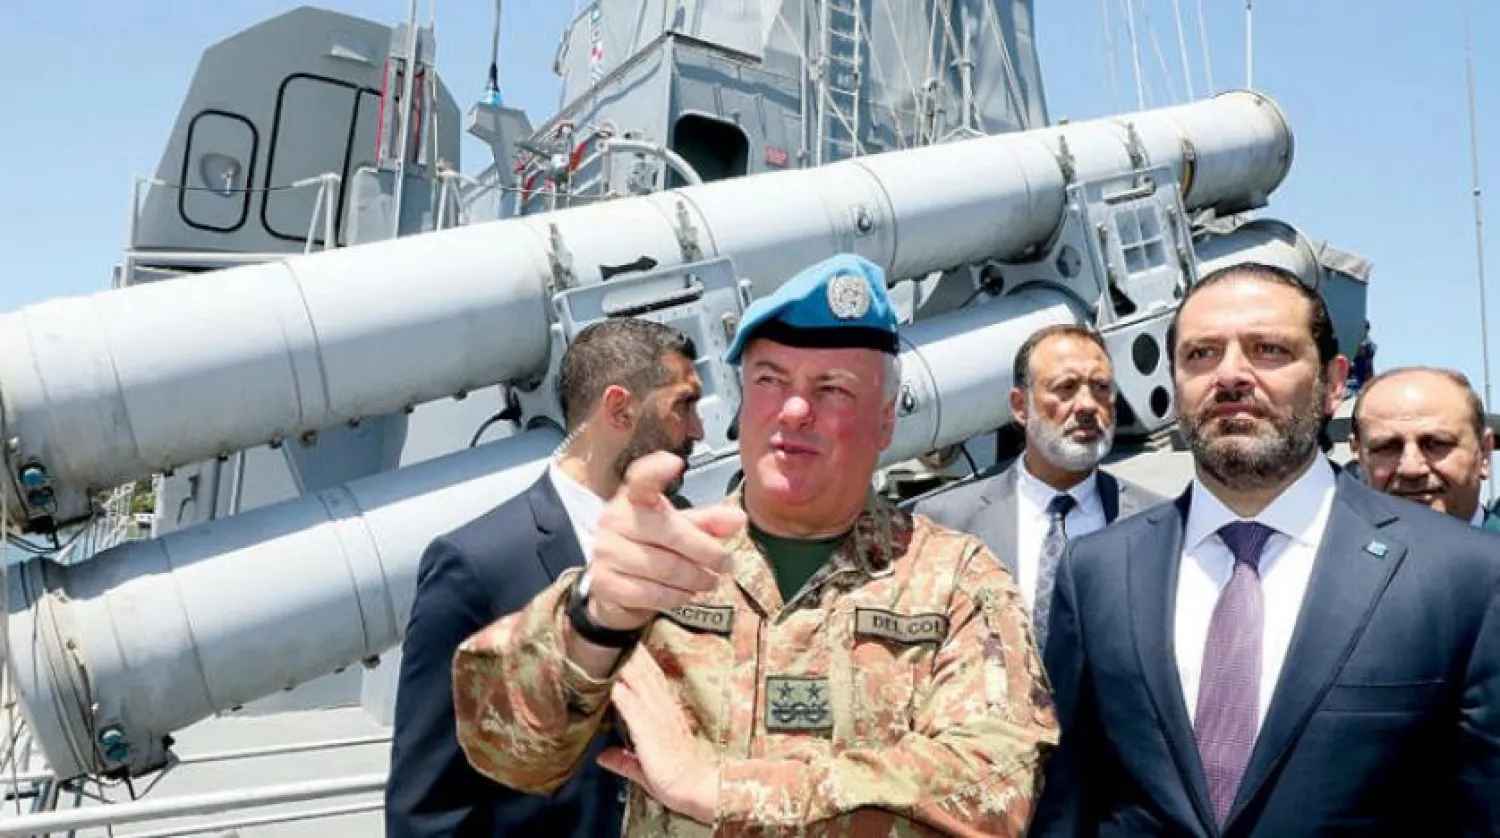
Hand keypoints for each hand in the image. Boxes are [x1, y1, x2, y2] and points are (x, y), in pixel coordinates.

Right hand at [586, 451, 745, 631]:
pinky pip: (652, 593)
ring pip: (665, 568)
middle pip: (671, 533)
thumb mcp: (677, 527)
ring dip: (695, 579)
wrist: (611, 581)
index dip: (656, 470)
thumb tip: (738, 518)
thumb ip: (707, 521)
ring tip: (709, 581)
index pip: (641, 479)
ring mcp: (606, 551)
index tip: (675, 461)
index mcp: (634, 498)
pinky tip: (686, 594)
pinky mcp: (605, 582)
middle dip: (707, 553)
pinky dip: (677, 596)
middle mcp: (615, 519)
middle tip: (726, 564)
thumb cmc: (648, 545)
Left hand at [598, 650, 719, 823]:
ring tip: (611, 642)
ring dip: (624, 663)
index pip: (651, 680)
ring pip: (637, 681)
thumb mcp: (644, 768)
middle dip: (632, 651)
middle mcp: (661, 709)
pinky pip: (629, 703)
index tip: (628, 642)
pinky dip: (618, 689)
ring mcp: (655, 716)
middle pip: (644, 672)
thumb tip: (604, 757)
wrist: (699, 788)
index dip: (639, 660)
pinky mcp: (648, 728)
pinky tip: (609, 677)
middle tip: (619, 629)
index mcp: (664, 714)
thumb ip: (623, 760)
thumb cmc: (678, 779)